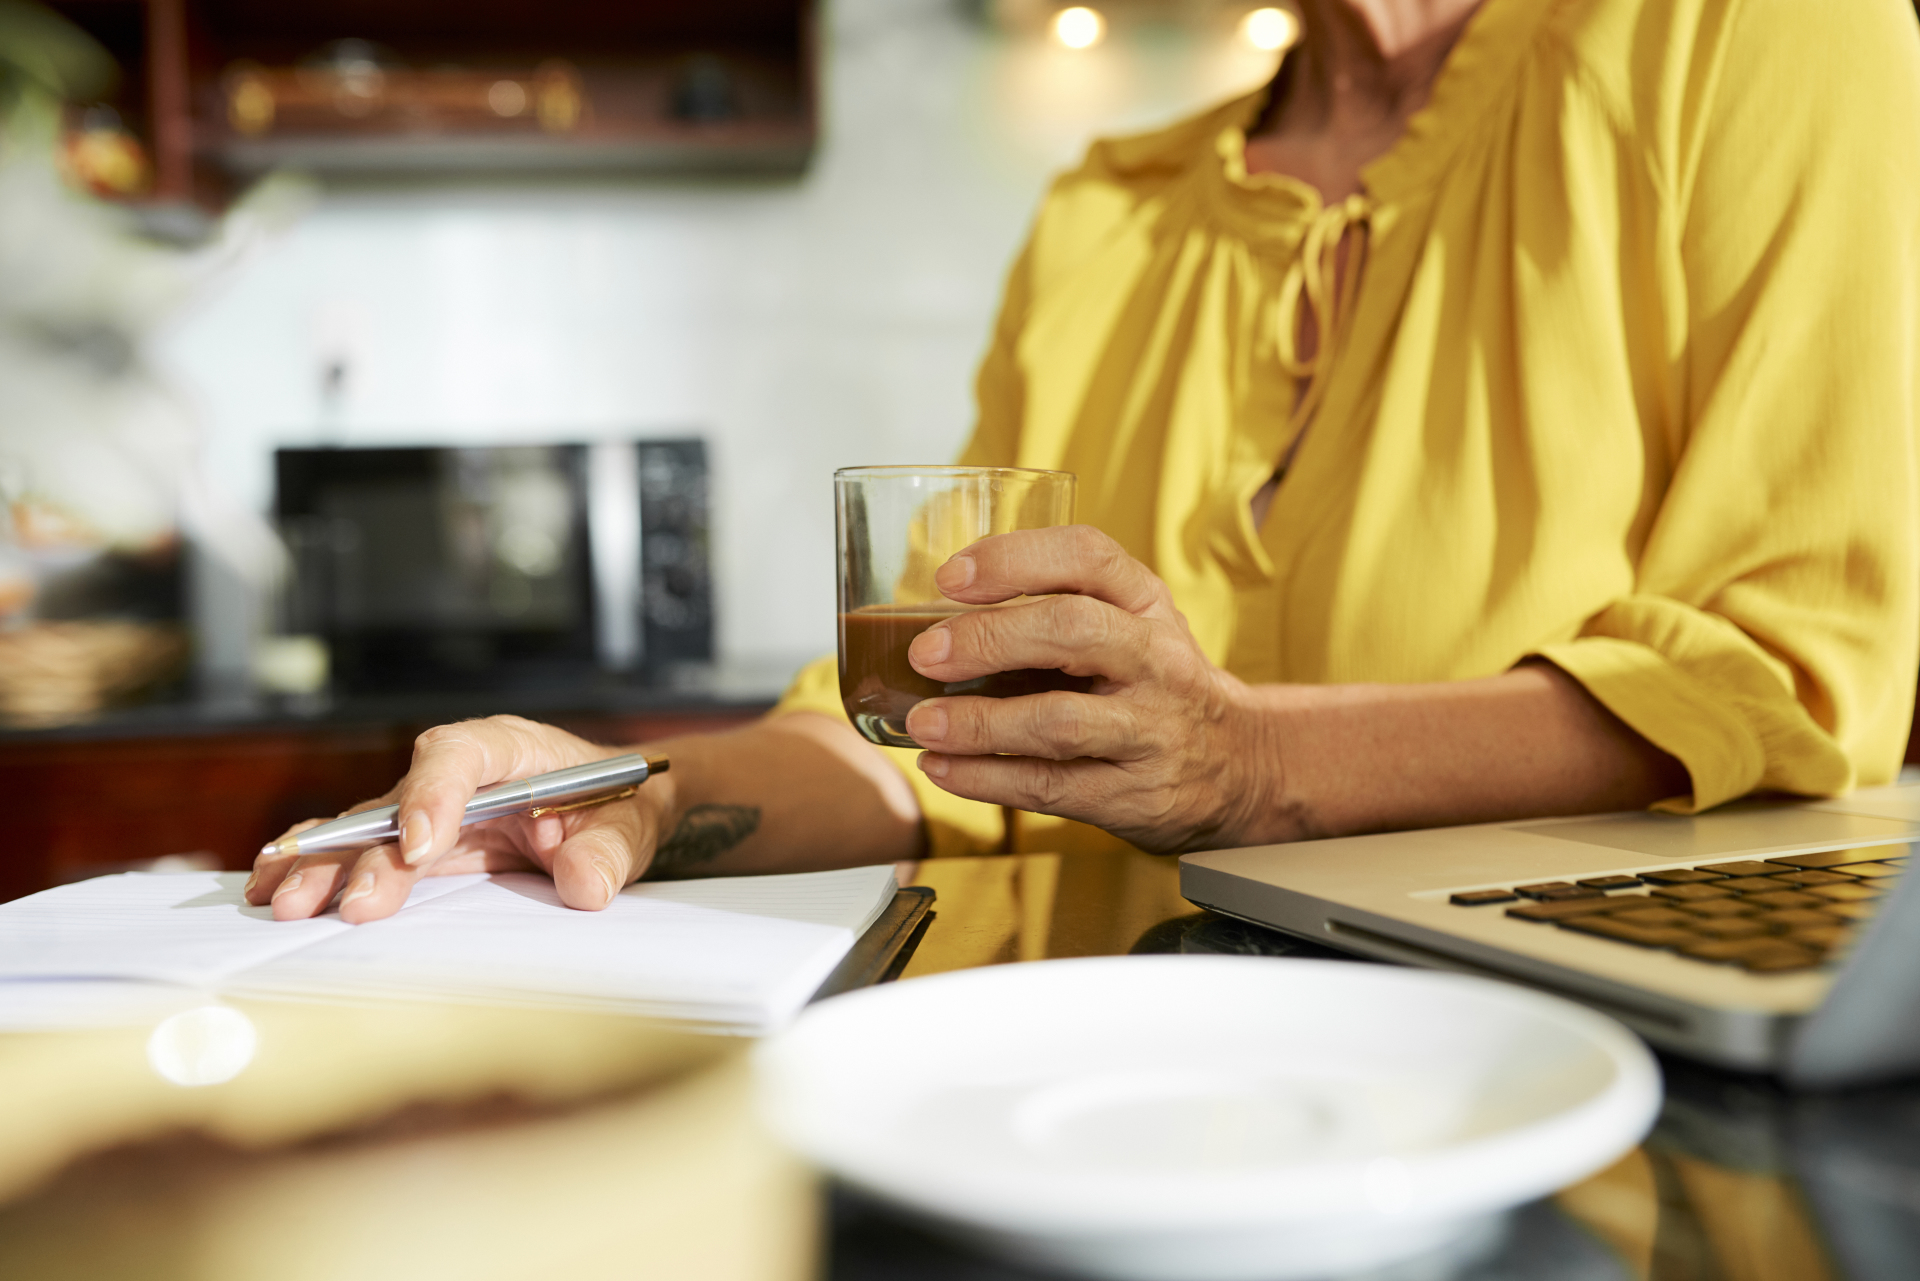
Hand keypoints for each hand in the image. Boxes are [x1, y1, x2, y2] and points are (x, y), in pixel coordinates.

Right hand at [246, 716, 668, 922]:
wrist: (615, 808)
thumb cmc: (620, 804)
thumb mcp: (632, 824)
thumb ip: (610, 849)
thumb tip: (585, 885)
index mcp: (509, 748)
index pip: (462, 755)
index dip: (434, 796)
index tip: (422, 846)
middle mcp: (457, 775)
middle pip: (397, 800)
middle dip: (367, 851)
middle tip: (352, 904)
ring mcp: (428, 810)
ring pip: (365, 830)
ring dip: (324, 865)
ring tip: (283, 901)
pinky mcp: (416, 845)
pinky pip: (360, 852)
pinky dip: (317, 868)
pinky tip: (271, 889)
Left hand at [902, 525, 1274, 852]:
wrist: (1239, 764)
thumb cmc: (1155, 683)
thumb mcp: (1132, 626)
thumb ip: (1057, 609)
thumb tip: (937, 618)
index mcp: (1146, 604)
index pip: (1088, 557)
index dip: (1015, 559)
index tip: (950, 577)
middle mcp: (1156, 659)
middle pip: (1074, 630)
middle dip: (990, 637)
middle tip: (927, 653)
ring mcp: (1150, 730)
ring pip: (1059, 721)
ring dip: (979, 722)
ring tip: (924, 722)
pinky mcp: (1134, 794)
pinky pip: (1051, 787)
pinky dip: (986, 779)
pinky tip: (943, 769)